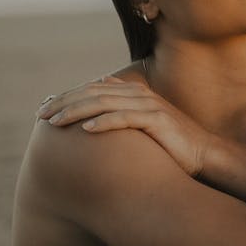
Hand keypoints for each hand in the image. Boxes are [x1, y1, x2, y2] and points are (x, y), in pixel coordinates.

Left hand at [37, 74, 209, 176]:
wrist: (204, 155)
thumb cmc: (169, 146)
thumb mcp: (142, 126)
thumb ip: (121, 110)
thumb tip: (99, 94)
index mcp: (133, 93)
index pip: (91, 90)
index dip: (66, 97)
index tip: (43, 110)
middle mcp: (139, 94)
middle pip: (92, 93)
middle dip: (64, 103)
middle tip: (41, 116)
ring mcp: (148, 105)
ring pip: (104, 103)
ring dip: (76, 111)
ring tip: (55, 123)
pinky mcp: (157, 120)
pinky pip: (125, 118)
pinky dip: (103, 122)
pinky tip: (86, 131)